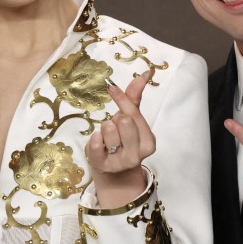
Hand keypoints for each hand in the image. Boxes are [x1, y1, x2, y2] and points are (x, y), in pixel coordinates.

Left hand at [86, 74, 155, 208]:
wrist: (112, 170)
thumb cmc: (122, 140)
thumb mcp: (130, 119)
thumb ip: (135, 97)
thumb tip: (146, 73)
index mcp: (149, 142)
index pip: (133, 113)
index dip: (121, 98)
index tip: (111, 87)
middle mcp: (138, 155)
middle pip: (122, 120)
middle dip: (114, 119)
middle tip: (114, 129)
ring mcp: (120, 162)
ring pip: (108, 129)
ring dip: (104, 129)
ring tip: (107, 139)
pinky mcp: (103, 166)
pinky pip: (95, 143)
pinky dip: (94, 138)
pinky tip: (99, 144)